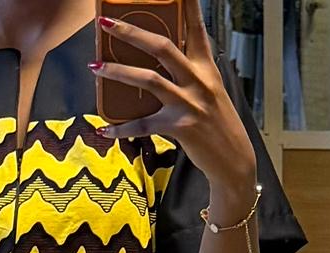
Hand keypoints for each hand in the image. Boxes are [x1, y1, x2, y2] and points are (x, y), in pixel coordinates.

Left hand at [90, 0, 256, 190]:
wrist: (233, 159)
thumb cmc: (217, 124)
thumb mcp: (210, 92)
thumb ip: (189, 75)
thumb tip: (159, 65)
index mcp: (206, 68)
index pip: (196, 28)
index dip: (187, 5)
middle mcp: (198, 81)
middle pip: (161, 46)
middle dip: (131, 32)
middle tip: (107, 24)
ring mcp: (189, 103)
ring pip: (149, 80)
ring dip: (118, 72)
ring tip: (95, 66)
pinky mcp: (180, 128)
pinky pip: (144, 126)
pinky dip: (122, 129)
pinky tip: (105, 130)